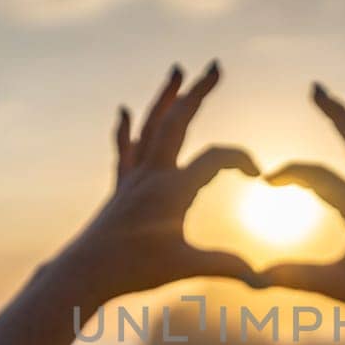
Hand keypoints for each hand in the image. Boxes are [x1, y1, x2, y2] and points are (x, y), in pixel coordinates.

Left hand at [59, 61, 262, 306]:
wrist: (83, 273)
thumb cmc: (133, 271)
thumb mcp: (186, 268)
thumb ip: (225, 266)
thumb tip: (261, 278)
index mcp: (172, 189)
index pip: (215, 159)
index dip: (242, 160)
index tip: (258, 176)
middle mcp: (151, 174)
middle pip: (177, 121)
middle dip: (198, 92)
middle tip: (216, 66)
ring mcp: (133, 178)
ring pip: (150, 126)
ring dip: (165, 96)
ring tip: (176, 69)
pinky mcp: (120, 188)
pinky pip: (125, 149)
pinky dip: (126, 129)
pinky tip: (123, 111)